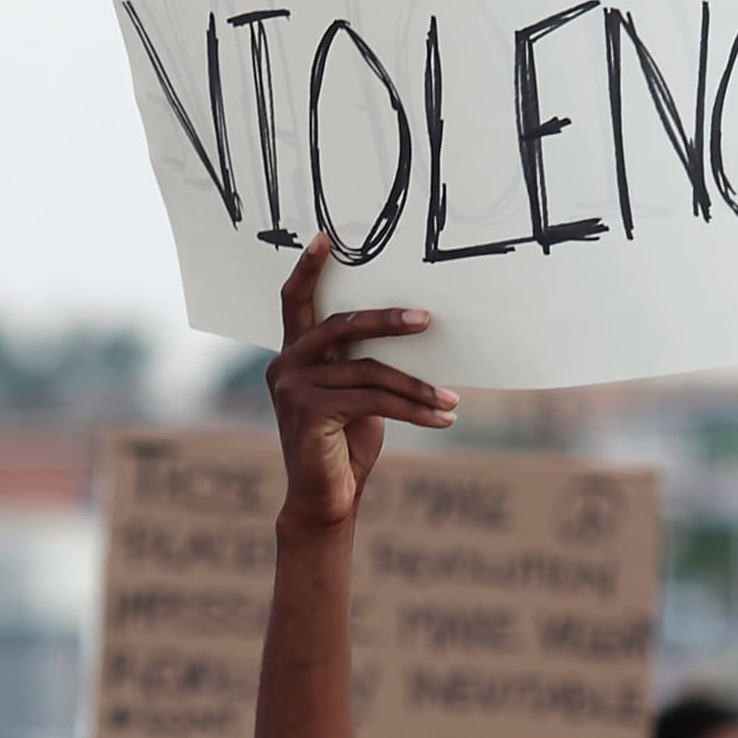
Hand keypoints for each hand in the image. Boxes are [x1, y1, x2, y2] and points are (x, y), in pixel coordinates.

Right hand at [266, 235, 454, 531]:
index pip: (295, 301)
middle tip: (428, 319)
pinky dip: (414, 409)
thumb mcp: (356, 397)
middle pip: (341, 326)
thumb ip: (361, 363)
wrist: (326, 501)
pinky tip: (442, 418)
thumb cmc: (344, 446)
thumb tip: (411, 330)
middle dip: (388, 321)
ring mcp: (292, 387)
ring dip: (417, 386)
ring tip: (451, 399)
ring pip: (369, 371)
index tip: (327, 237)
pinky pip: (374, 400)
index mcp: (294, 354)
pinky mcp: (308, 413)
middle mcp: (285, 364)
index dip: (310, 269)